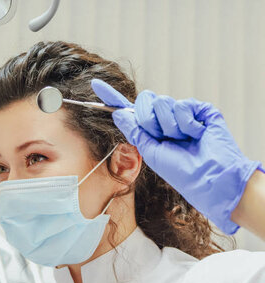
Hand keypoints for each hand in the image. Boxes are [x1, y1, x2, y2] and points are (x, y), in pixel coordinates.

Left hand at [92, 78, 261, 234]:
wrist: (208, 177)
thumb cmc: (180, 171)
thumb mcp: (149, 151)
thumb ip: (133, 131)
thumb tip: (118, 112)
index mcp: (150, 129)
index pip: (128, 110)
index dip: (112, 97)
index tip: (95, 84)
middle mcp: (164, 118)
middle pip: (144, 100)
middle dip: (148, 120)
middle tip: (163, 137)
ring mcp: (183, 112)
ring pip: (162, 101)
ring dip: (168, 125)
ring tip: (183, 140)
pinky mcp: (201, 109)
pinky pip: (183, 105)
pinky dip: (187, 123)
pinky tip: (197, 134)